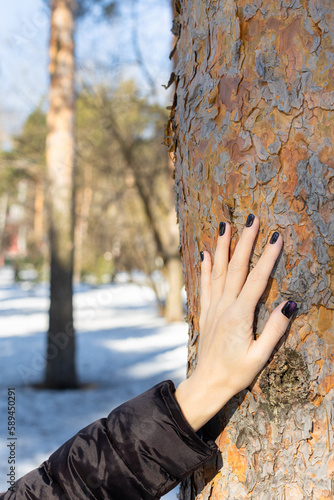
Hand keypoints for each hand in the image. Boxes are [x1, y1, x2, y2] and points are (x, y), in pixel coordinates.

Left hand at [175, 214, 296, 430]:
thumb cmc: (236, 373)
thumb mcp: (261, 356)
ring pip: (217, 271)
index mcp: (240, 316)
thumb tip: (290, 304)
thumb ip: (275, 329)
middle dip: (245, 241)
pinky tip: (205, 253)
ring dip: (223, 247)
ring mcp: (212, 308)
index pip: (257, 280)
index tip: (276, 236)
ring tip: (225, 225)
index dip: (268, 257)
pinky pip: (204, 285)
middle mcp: (224, 307)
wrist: (207, 383)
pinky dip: (205, 268)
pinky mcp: (205, 312)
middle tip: (251, 218)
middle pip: (235, 268)